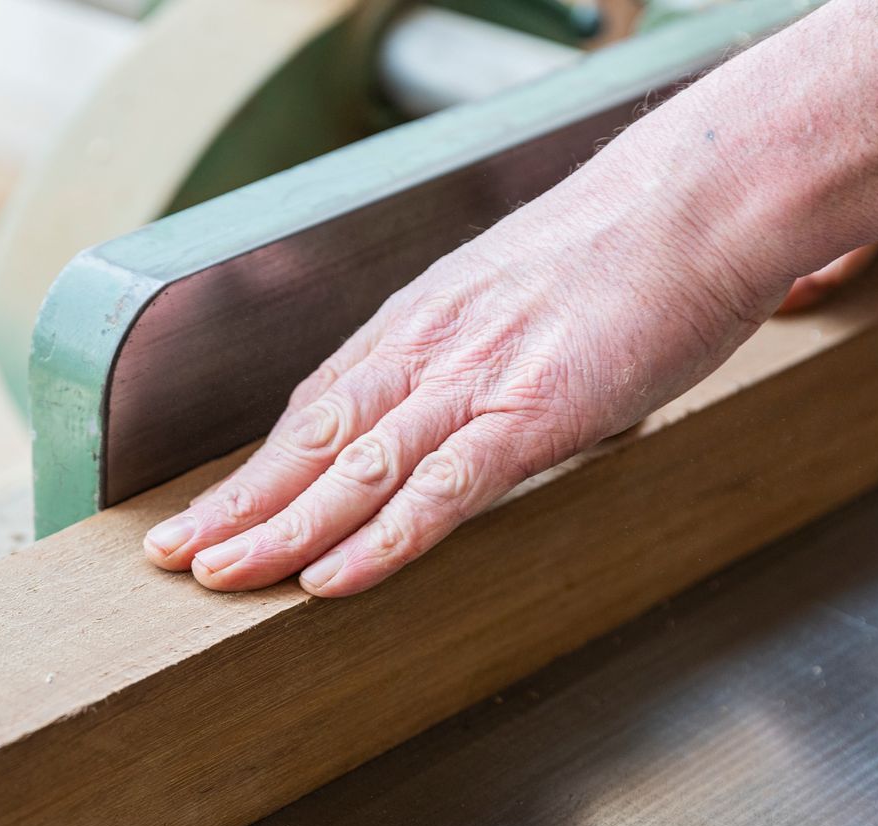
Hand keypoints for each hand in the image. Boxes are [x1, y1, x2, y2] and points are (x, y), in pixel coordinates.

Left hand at [140, 159, 794, 596]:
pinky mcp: (533, 411)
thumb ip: (478, 352)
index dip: (258, 467)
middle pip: (308, 441)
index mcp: (421, 323)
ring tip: (217, 578)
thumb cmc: (631, 245)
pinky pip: (443, 489)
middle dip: (234, 505)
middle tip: (169, 557)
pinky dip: (382, 540)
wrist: (708, 194)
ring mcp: (475, 380)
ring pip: (353, 469)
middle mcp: (427, 349)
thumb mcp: (522, 296)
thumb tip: (465, 405)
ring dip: (279, 530)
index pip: (315, 408)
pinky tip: (330, 580)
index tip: (210, 510)